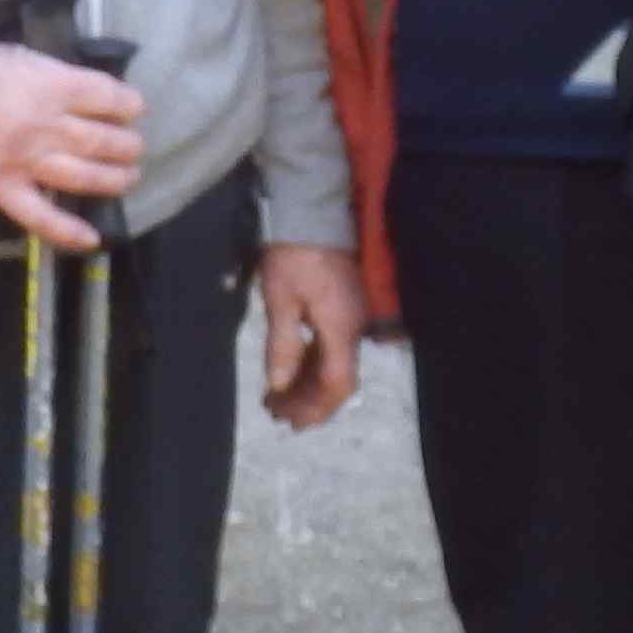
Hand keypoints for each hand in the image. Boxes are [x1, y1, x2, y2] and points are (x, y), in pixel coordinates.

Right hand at [0, 41, 144, 251]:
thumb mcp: (18, 55)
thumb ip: (56, 75)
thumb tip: (88, 92)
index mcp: (52, 86)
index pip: (112, 99)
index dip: (130, 106)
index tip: (133, 110)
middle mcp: (46, 125)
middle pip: (106, 142)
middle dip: (129, 147)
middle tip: (132, 148)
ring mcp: (25, 160)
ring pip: (87, 177)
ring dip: (115, 181)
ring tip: (126, 179)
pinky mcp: (1, 188)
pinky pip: (41, 217)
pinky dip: (68, 232)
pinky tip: (91, 239)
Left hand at [259, 242, 365, 428]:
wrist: (314, 213)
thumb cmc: (294, 255)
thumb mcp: (281, 300)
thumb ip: (283, 346)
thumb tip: (280, 385)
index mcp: (340, 328)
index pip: (337, 383)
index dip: (314, 407)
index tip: (288, 419)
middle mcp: (354, 328)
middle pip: (339, 380)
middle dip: (310, 402)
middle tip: (278, 415)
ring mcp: (353, 319)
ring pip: (336, 365)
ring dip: (309, 386)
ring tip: (279, 399)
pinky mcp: (346, 309)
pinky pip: (334, 348)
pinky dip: (313, 365)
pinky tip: (293, 372)